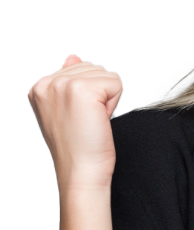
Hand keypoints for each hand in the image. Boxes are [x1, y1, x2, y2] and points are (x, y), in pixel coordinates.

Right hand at [27, 53, 122, 190]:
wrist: (80, 172)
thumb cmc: (77, 149)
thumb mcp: (68, 110)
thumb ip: (70, 80)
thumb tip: (74, 57)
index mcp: (40, 86)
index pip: (80, 68)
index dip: (90, 95)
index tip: (80, 117)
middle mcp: (47, 82)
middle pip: (94, 68)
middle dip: (100, 94)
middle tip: (88, 120)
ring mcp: (62, 84)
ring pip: (106, 74)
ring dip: (107, 98)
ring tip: (93, 120)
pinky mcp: (81, 89)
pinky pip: (116, 82)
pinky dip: (114, 102)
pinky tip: (101, 119)